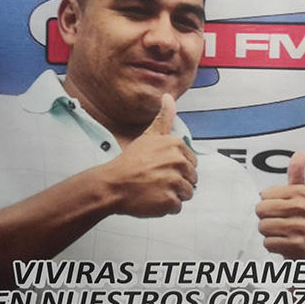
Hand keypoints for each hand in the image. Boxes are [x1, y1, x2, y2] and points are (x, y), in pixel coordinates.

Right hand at [101, 94, 196, 217]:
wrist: (113, 184)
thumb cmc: (130, 162)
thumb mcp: (149, 135)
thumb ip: (164, 117)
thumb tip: (169, 96)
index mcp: (176, 145)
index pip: (191, 162)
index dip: (177, 167)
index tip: (161, 167)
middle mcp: (178, 162)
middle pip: (191, 178)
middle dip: (176, 181)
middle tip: (157, 179)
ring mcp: (174, 182)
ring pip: (186, 193)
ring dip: (172, 194)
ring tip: (155, 188)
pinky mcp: (169, 201)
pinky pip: (177, 207)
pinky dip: (166, 206)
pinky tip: (153, 198)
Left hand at [255, 152, 304, 260]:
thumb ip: (298, 176)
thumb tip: (300, 154)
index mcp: (304, 193)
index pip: (264, 194)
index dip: (269, 204)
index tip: (284, 210)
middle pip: (261, 209)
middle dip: (266, 219)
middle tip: (281, 224)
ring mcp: (303, 226)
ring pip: (263, 226)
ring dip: (270, 234)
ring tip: (284, 234)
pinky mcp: (298, 245)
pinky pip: (268, 243)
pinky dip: (273, 247)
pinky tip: (286, 245)